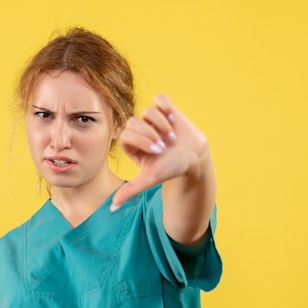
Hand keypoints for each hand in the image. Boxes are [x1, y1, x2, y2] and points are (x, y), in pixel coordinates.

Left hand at [111, 94, 209, 210]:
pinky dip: (166, 107)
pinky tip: (174, 119)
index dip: (141, 140)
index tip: (157, 151)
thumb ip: (130, 190)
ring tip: (172, 137)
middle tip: (164, 146)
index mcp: (131, 144)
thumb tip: (112, 208)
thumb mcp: (149, 179)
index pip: (126, 134)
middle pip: (134, 122)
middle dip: (151, 134)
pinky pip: (160, 99)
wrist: (194, 158)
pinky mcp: (166, 109)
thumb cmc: (170, 169)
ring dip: (161, 124)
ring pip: (147, 111)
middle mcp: (140, 129)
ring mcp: (152, 119)